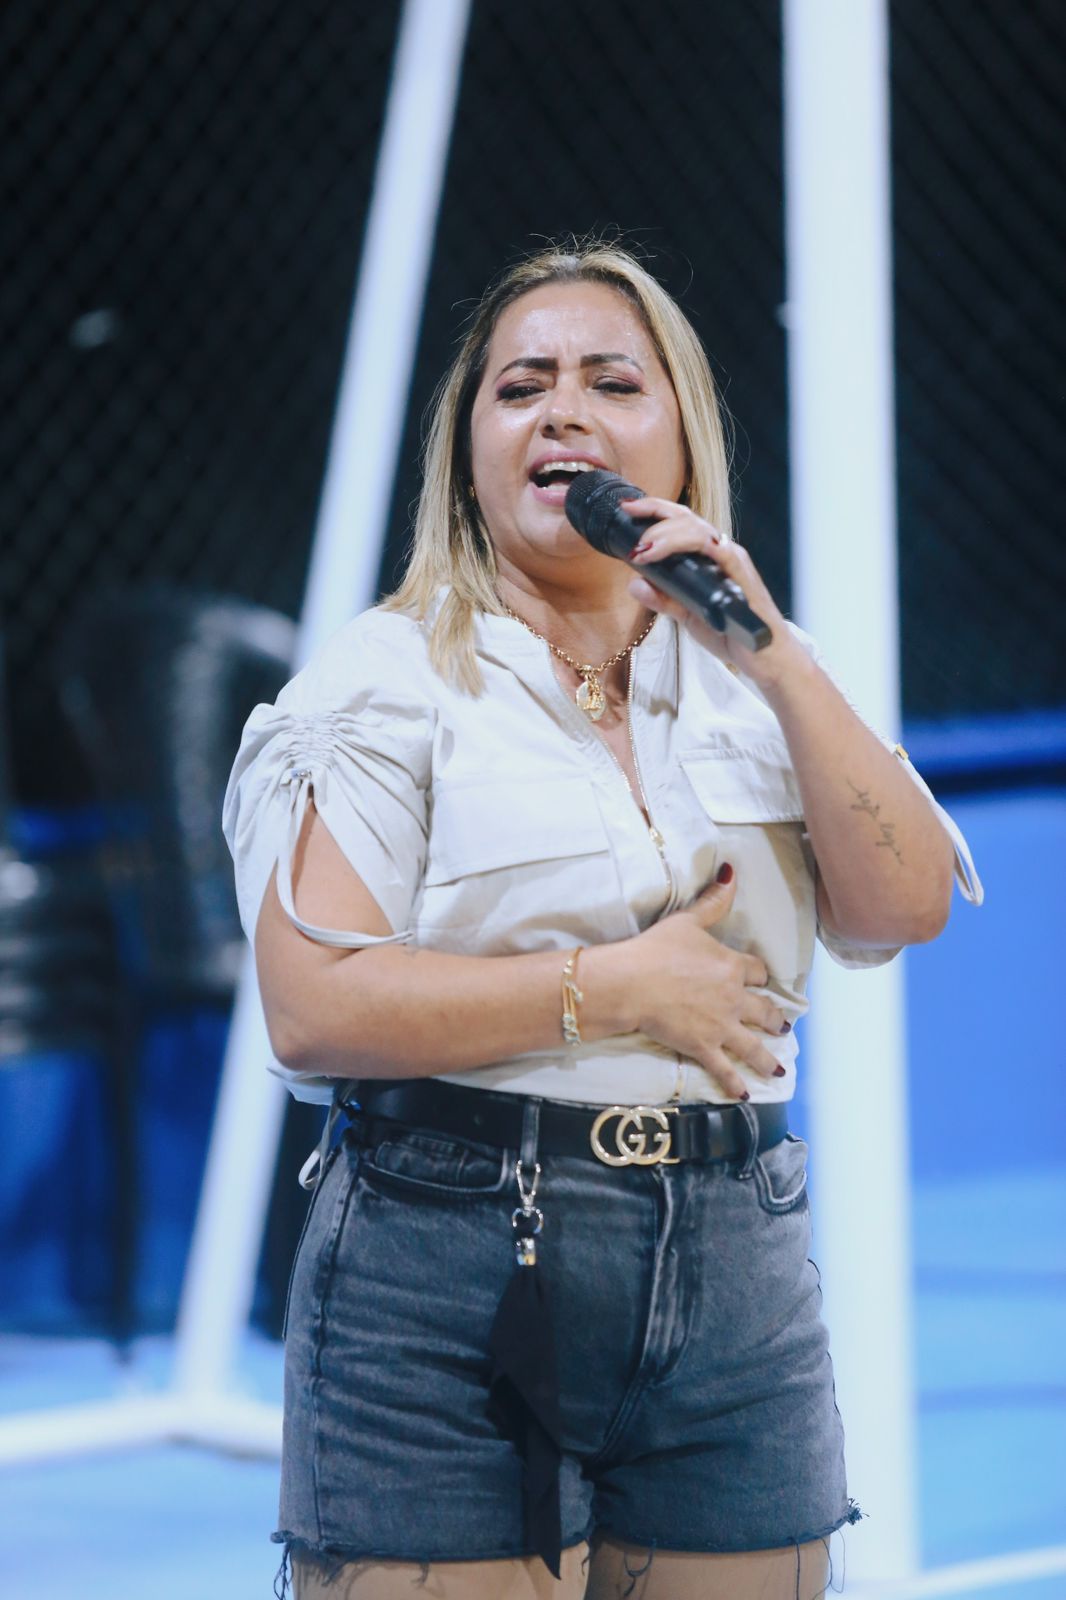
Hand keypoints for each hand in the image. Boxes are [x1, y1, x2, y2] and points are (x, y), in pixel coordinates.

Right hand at [604, 865, 788, 1099]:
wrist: (633, 982)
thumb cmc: (657, 949)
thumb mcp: (687, 920)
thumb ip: (713, 901)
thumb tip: (731, 872)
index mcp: (732, 966)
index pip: (758, 972)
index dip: (760, 977)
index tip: (762, 981)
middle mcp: (734, 997)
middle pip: (763, 1010)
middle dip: (774, 1020)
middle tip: (782, 1027)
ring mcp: (721, 1025)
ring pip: (753, 1045)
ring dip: (767, 1059)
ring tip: (778, 1068)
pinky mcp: (704, 1046)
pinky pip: (725, 1068)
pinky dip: (735, 1084)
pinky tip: (745, 1094)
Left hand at [621, 495, 804, 688]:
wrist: (766, 656)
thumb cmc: (732, 633)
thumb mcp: (687, 615)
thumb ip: (663, 599)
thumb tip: (634, 583)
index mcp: (708, 556)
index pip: (681, 523)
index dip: (655, 510)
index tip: (628, 507)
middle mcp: (721, 551)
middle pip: (687, 518)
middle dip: (655, 510)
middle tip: (629, 512)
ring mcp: (733, 561)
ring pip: (699, 530)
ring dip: (666, 534)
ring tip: (643, 548)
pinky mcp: (741, 576)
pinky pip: (719, 552)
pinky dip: (694, 547)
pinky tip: (671, 550)